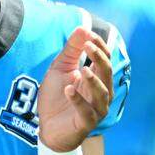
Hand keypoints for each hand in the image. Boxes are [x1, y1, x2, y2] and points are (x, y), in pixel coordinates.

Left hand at [37, 26, 112, 152]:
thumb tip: (83, 27)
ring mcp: (95, 109)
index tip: (88, 35)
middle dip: (99, 58)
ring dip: (94, 81)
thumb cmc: (57, 96)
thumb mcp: (61, 68)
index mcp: (97, 78)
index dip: (99, 46)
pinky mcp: (85, 123)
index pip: (105, 59)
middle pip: (106, 73)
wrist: (47, 126)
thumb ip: (71, 50)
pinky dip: (78, 101)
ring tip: (83, 70)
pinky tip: (69, 90)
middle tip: (88, 45)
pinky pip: (86, 112)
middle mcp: (101, 93)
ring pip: (102, 94)